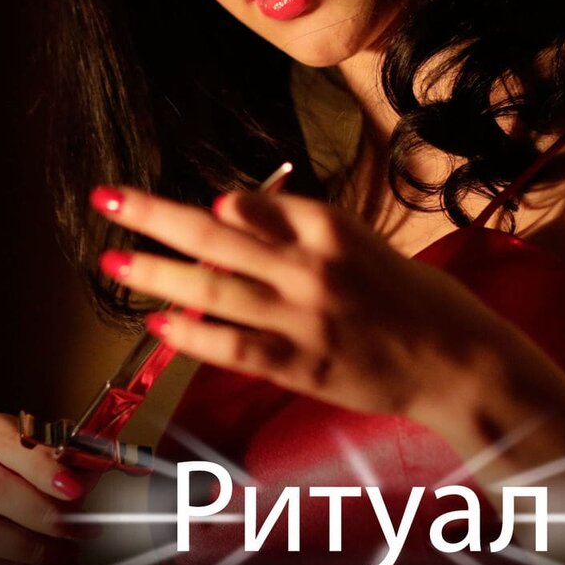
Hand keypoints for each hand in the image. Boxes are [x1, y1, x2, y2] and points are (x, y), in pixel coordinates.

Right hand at [0, 413, 99, 564]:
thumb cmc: (14, 464)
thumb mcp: (39, 448)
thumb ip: (68, 459)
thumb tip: (93, 475)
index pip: (14, 446)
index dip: (44, 469)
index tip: (74, 488)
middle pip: (0, 491)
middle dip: (46, 515)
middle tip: (81, 529)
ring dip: (35, 550)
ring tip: (67, 553)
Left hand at [92, 184, 508, 427]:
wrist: (456, 358)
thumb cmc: (411, 296)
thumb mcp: (359, 243)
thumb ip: (297, 229)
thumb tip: (229, 212)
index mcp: (328, 226)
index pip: (249, 204)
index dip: (204, 205)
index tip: (164, 206)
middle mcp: (310, 265)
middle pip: (216, 232)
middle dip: (155, 214)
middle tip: (108, 200)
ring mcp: (304, 316)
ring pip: (214, 287)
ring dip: (159, 273)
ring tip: (115, 262)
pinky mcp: (303, 364)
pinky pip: (235, 346)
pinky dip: (195, 334)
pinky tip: (162, 324)